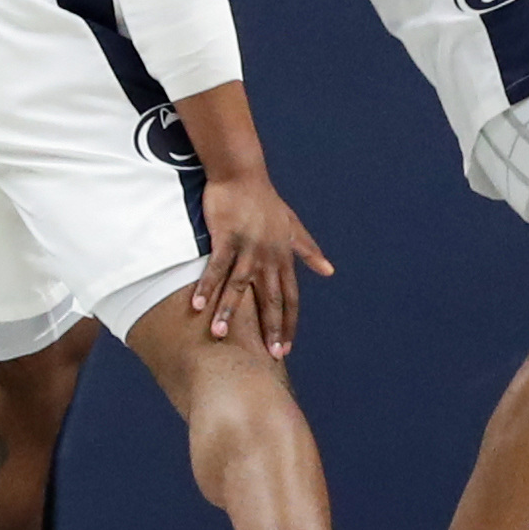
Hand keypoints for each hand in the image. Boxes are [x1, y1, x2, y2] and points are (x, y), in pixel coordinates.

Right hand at [189, 171, 335, 358]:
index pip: (291, 297)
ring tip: (219, 336)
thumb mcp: (293, 226)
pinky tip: (198, 305)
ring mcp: (248, 248)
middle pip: (272, 298)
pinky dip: (207, 285)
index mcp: (283, 256)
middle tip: (269, 355)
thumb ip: (308, 250)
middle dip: (271, 328)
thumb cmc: (266, 201)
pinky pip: (217, 267)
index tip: (286, 346)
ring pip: (240, 286)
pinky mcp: (228, 238)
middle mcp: (269, 256)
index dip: (289, 322)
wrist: (243, 174)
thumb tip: (329, 271)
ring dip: (228, 312)